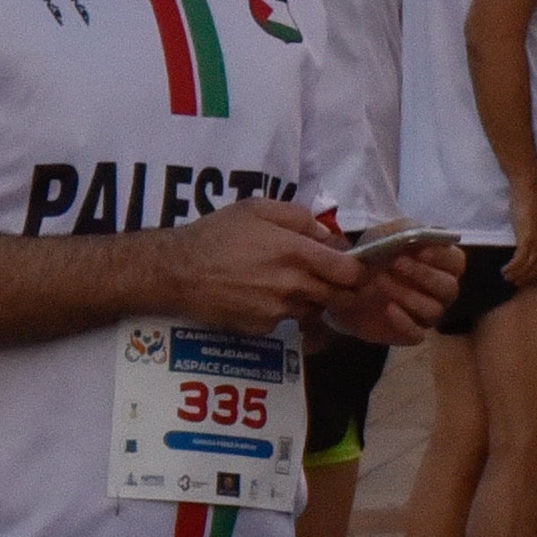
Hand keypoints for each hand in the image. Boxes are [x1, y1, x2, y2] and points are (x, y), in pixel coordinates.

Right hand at [160, 198, 371, 333]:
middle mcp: (293, 286)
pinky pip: (286, 320)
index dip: (360, 270)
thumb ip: (299, 217)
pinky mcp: (262, 328)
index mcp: (297, 253)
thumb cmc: (217, 233)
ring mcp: (278, 311)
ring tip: (291, 283)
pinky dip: (285, 310)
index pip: (350, 272)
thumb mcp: (258, 208)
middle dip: (344, 289)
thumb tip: (326, 234)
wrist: (176, 272)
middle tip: (334, 278)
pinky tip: (264, 295)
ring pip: (314, 309)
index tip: (356, 265)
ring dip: (313, 299)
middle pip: (340, 297)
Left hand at [330, 238, 462, 346]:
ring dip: (408, 295)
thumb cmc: (374, 256)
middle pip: (449, 288)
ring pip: (433, 310)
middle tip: (396, 263)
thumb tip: (431, 231)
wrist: (345, 285)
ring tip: (380, 281)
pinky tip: (389, 309)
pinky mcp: (410, 333)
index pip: (456, 262)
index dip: (442, 256)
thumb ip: (406, 229)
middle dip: (424, 275)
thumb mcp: (385, 235)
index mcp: (441, 264)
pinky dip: (404, 322)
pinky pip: (417, 334)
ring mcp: (427, 313)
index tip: (420, 250)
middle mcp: (440, 291)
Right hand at [503, 185, 536, 289]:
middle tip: (516, 283)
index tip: (529, 280)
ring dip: (518, 274)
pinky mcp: (527, 237)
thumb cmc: (530, 203)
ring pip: (529, 265)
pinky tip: (506, 269)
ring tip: (508, 278)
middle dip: (528, 277)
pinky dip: (513, 267)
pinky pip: (521, 259)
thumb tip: (531, 250)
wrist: (527, 190)